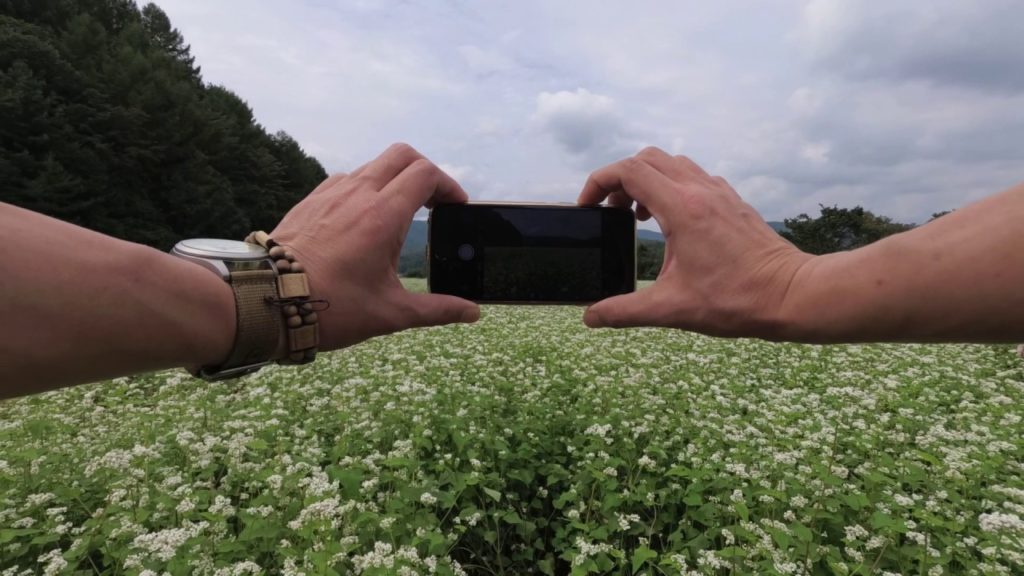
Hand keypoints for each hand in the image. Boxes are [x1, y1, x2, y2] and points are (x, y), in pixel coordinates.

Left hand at [270, 143, 478, 349]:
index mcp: (384, 216)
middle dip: (425, 172)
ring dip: (394, 179)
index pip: (426, 175)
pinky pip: (346, 179)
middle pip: (403, 155)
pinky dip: (365, 188)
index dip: (448, 186)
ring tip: (399, 212)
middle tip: (434, 201)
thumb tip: (472, 313)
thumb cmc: (331, 307)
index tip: (455, 207)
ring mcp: (331, 193)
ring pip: (373, 165)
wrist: (267, 301)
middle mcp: (359, 194)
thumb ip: (437, 309)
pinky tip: (363, 219)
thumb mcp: (392, 313)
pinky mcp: (311, 200)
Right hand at [578, 147, 812, 338]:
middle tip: (611, 212)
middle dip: (620, 179)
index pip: (629, 171)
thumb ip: (624, 311)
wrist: (792, 296)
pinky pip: (694, 177)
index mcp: (682, 209)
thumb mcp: (672, 309)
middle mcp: (701, 191)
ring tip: (638, 216)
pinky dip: (672, 187)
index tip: (588, 206)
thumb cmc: (737, 300)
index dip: (598, 182)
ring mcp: (720, 193)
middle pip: (647, 159)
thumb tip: (590, 317)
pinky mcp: (732, 202)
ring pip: (672, 163)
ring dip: (647, 180)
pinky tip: (672, 223)